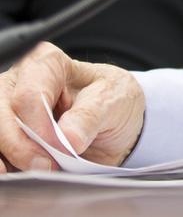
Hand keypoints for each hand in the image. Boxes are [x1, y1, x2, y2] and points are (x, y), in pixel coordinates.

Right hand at [0, 42, 144, 171]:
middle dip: (19, 146)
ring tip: (37, 171)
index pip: (29, 95)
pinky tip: (18, 174)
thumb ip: (90, 116)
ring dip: (9, 158)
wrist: (114, 123)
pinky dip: (6, 166)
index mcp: (45, 64)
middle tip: (47, 166)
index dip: (39, 125)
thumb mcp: (112, 100)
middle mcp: (17, 85)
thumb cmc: (110, 99)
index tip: (62, 146)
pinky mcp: (7, 139)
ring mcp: (7, 113)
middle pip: (1, 117)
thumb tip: (68, 138)